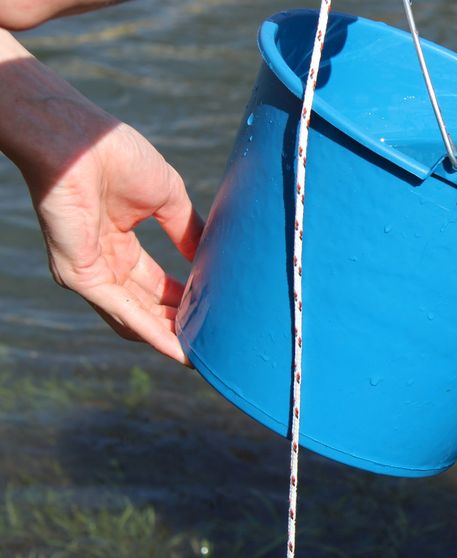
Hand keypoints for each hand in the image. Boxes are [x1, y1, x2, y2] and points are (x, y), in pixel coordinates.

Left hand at [27, 121, 202, 363]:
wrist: (80, 140)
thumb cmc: (115, 156)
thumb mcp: (168, 199)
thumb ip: (187, 232)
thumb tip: (212, 258)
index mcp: (118, 243)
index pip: (155, 285)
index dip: (185, 302)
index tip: (215, 315)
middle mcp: (102, 263)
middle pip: (146, 307)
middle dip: (179, 326)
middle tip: (215, 343)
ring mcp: (89, 272)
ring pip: (135, 318)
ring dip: (169, 337)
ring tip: (203, 355)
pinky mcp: (81, 275)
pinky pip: (121, 312)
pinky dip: (152, 331)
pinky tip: (179, 347)